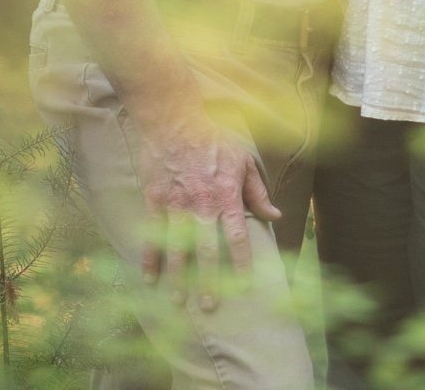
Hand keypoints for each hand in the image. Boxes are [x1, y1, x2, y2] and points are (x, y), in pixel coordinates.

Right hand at [135, 111, 281, 312]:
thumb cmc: (212, 138)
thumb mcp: (243, 160)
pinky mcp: (155, 199)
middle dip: (208, 279)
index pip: (237, 236)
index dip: (240, 263)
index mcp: (226, 194)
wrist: (173, 118)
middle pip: (206, 249)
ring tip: (178, 301)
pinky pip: (153, 234)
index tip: (243, 286)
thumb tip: (275, 216)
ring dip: (178, 275)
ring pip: (177, 246)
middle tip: (209, 306)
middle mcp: (201, 203)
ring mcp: (176, 202)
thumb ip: (257, 192)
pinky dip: (150, 257)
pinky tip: (149, 277)